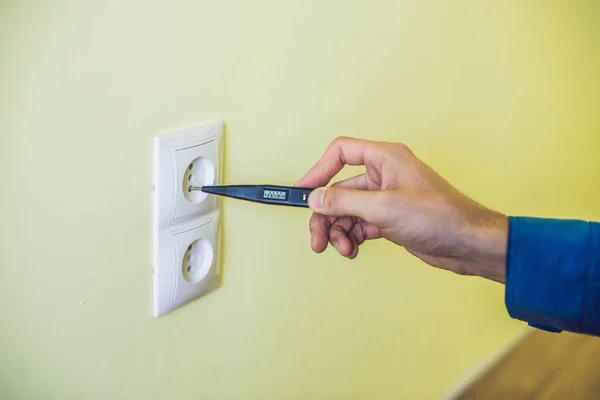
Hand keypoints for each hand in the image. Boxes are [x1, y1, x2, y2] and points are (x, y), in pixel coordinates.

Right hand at [295, 137, 507, 282]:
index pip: (341, 153)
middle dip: (326, 214)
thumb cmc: (439, 217)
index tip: (303, 192)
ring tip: (342, 249)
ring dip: (339, 230)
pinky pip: (360, 224)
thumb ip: (344, 202)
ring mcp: (386, 198)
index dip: (318, 170)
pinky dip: (353, 237)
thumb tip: (315, 198)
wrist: (468, 244)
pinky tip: (354, 249)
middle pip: (339, 188)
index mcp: (385, 159)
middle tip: (317, 239)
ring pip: (348, 210)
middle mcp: (384, 175)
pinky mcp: (390, 218)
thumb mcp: (383, 207)